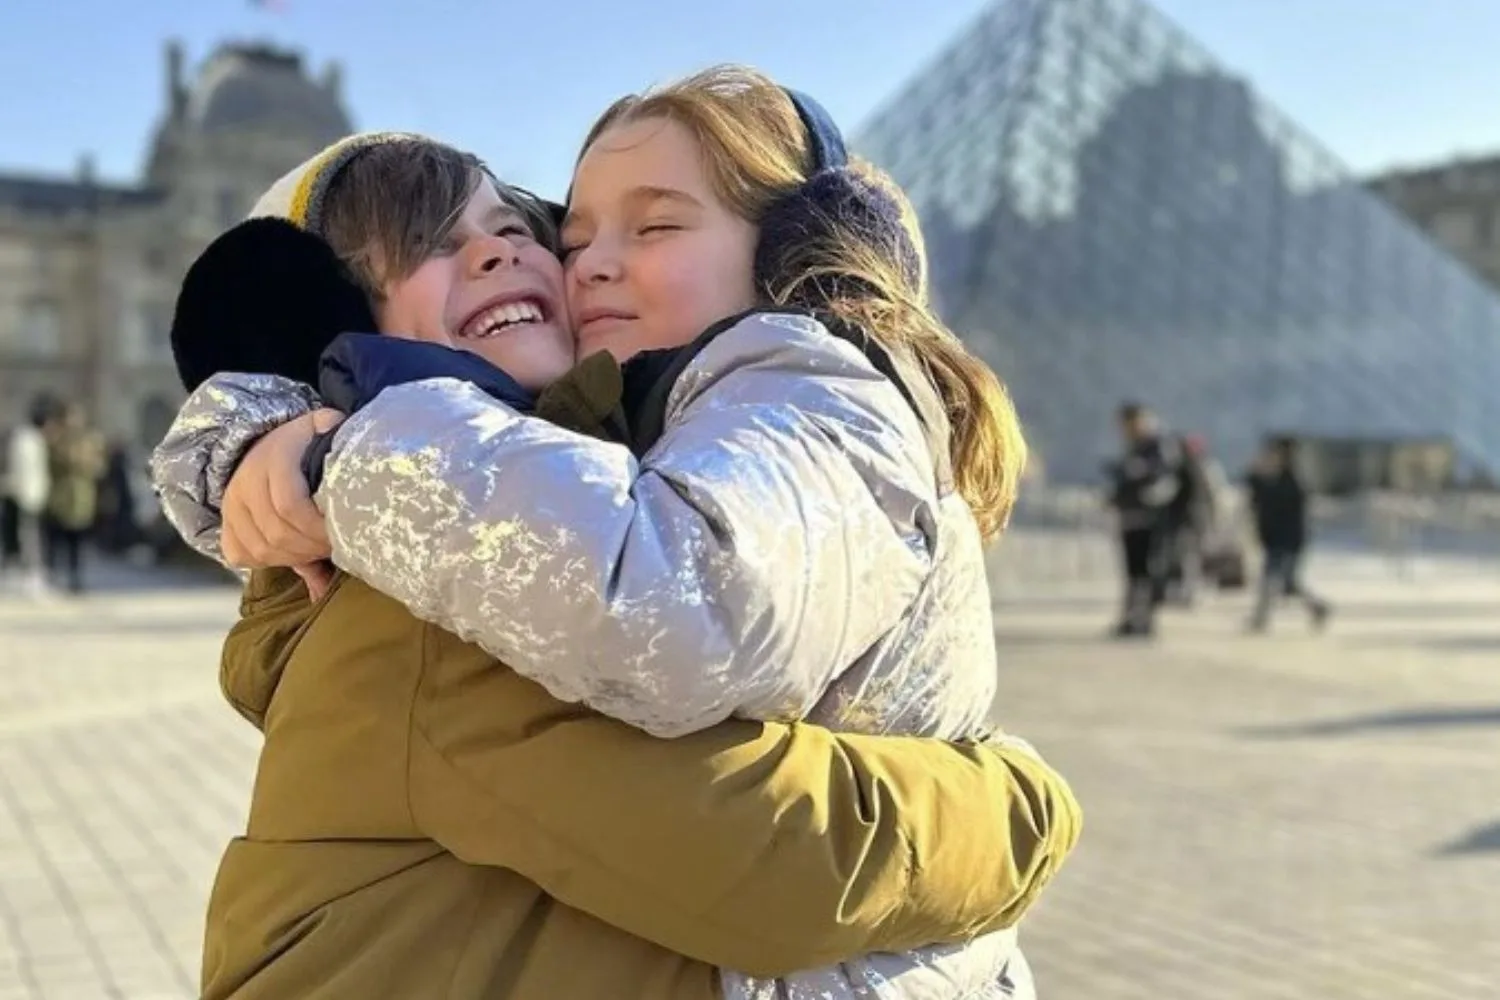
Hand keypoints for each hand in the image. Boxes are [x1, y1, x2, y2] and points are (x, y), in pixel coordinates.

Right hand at [222, 408, 345, 568]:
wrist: (268, 443)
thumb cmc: (308, 444)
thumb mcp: (327, 437)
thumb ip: (340, 455)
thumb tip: (347, 466)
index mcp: (275, 457)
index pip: (290, 505)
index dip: (317, 528)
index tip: (340, 533)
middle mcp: (246, 480)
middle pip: (277, 533)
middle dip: (311, 548)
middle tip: (334, 547)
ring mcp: (231, 503)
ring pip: (260, 549)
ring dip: (294, 558)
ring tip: (317, 553)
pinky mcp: (225, 522)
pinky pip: (238, 554)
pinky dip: (266, 563)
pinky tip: (290, 557)